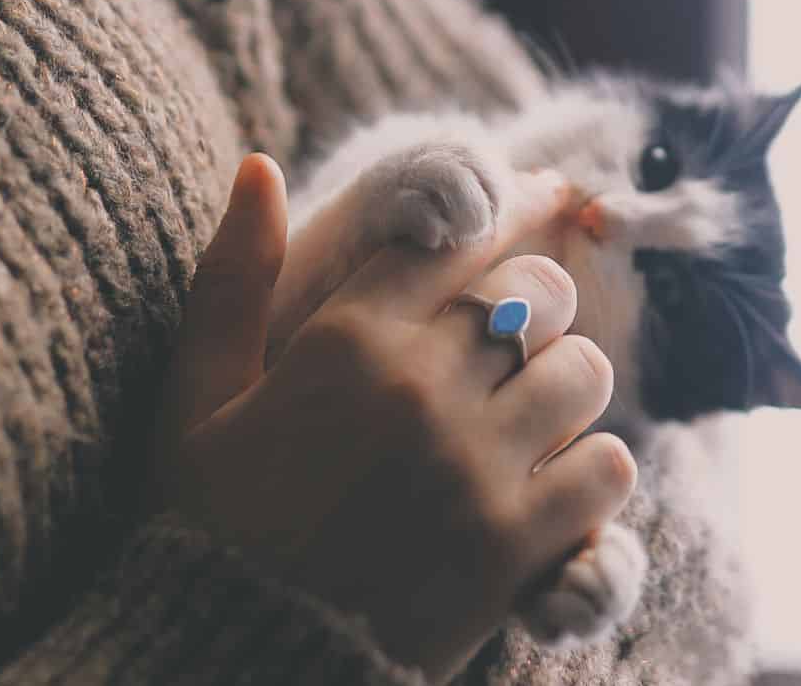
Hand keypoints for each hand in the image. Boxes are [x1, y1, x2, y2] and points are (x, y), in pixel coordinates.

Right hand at [152, 154, 636, 683]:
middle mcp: (418, 389)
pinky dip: (590, 473)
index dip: (505, 213)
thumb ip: (229, 279)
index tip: (538, 202)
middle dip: (537, 307)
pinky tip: (550, 488)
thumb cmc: (213, 526)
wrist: (236, 658)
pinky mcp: (516, 543)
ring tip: (531, 419)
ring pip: (584, 373)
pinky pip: (606, 466)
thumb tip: (258, 165)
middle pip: (539, 294)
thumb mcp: (194, 400)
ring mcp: (473, 465)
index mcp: (344, 341)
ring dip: (566, 391)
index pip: (460, 236)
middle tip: (516, 341)